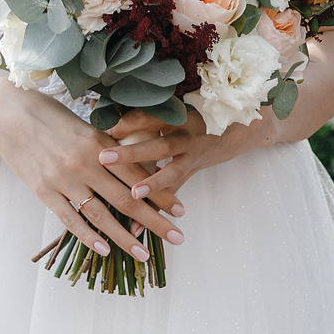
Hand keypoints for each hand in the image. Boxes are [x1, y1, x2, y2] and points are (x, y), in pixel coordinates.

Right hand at [0, 78, 184, 261]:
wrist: (6, 113)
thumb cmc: (50, 115)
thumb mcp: (86, 126)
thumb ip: (109, 148)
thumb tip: (135, 167)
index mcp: (102, 145)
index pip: (140, 177)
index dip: (163, 195)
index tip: (182, 211)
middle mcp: (87, 164)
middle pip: (128, 199)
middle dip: (156, 221)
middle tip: (178, 237)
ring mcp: (64, 180)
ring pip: (102, 215)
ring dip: (125, 238)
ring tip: (144, 253)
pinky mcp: (43, 192)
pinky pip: (70, 219)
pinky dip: (89, 236)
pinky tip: (104, 250)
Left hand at [99, 107, 281, 208]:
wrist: (240, 125)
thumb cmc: (196, 112)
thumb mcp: (174, 106)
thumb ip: (138, 111)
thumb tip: (93, 108)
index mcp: (179, 115)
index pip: (150, 116)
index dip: (127, 121)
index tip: (101, 127)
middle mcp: (188, 135)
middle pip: (159, 144)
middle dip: (132, 152)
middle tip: (105, 158)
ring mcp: (193, 155)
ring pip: (172, 172)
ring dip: (152, 184)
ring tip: (133, 195)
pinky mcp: (192, 171)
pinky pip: (174, 192)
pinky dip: (156, 210)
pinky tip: (137, 227)